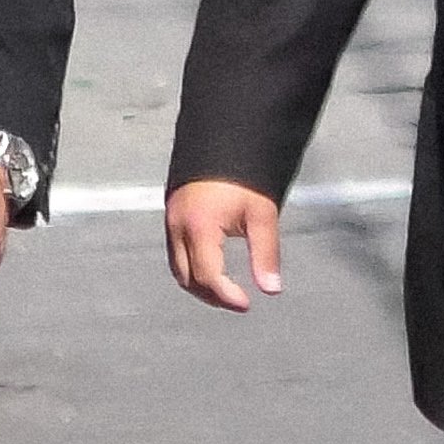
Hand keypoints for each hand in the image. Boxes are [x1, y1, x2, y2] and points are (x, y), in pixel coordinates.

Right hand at [166, 178, 283, 310]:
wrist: (223, 139)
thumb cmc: (244, 175)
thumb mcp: (262, 214)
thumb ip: (266, 254)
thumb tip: (272, 289)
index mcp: (199, 227)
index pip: (208, 276)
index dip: (226, 296)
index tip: (246, 304)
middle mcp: (178, 226)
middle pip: (187, 278)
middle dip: (212, 295)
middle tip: (238, 301)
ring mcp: (171, 220)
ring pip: (178, 268)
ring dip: (200, 284)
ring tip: (227, 291)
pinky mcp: (171, 215)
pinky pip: (175, 253)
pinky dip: (191, 267)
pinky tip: (212, 267)